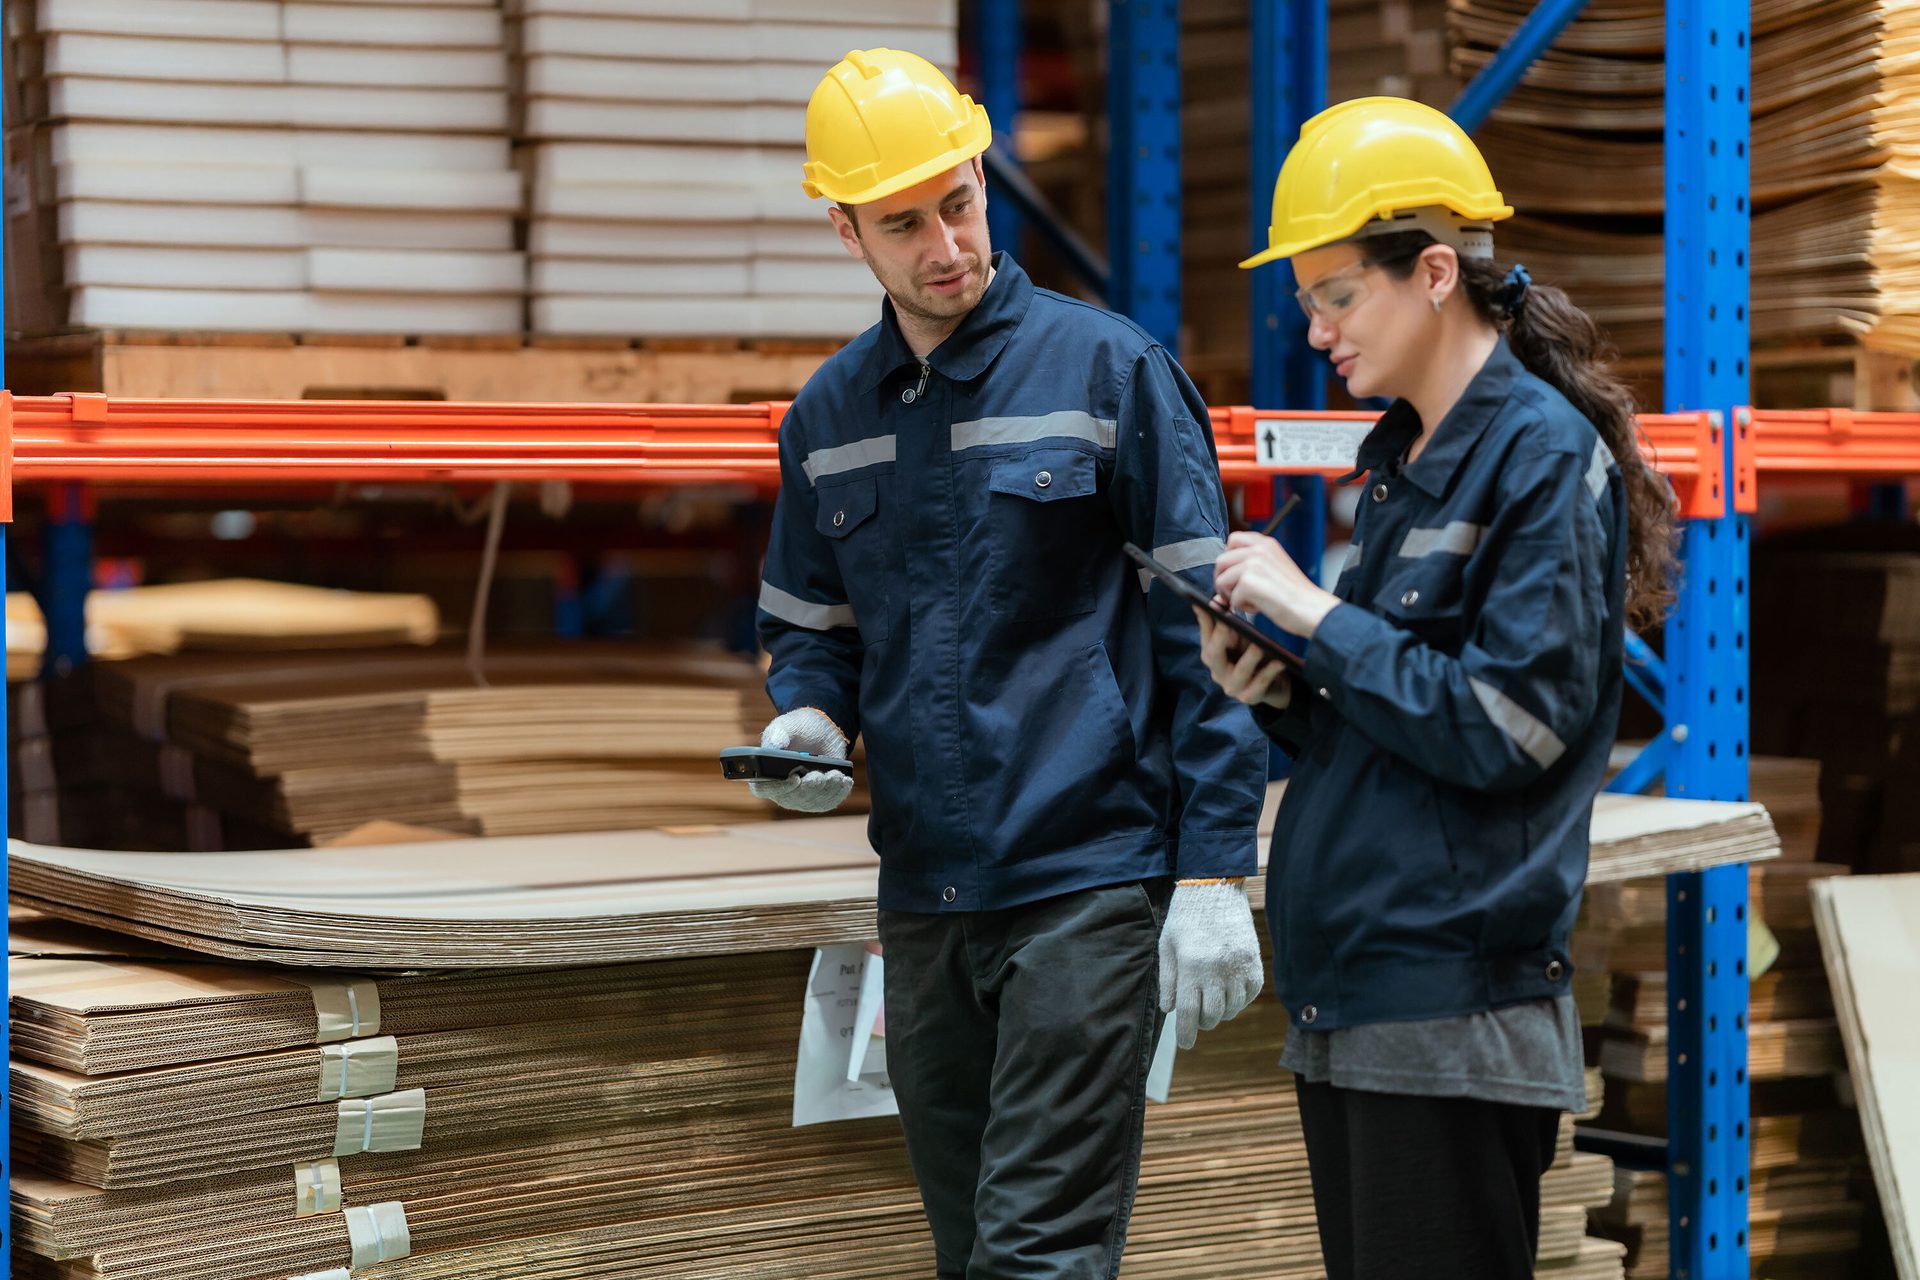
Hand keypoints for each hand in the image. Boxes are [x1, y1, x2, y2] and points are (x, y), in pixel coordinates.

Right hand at [749, 707, 853, 813]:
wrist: (821, 733)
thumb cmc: (798, 729)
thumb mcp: (787, 725)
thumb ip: (778, 733)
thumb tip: (776, 745)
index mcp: (765, 773)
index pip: (764, 789)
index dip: (778, 788)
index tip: (794, 778)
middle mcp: (780, 790)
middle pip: (792, 799)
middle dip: (809, 788)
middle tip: (820, 775)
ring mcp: (799, 797)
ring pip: (811, 802)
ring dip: (825, 790)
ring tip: (836, 775)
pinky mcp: (817, 799)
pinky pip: (826, 803)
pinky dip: (837, 793)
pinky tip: (844, 781)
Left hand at [1159, 880, 1264, 1048]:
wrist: (1216, 886)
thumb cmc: (1186, 915)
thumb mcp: (1167, 945)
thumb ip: (1168, 979)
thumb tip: (1170, 1009)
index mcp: (1191, 965)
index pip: (1188, 1011)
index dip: (1186, 1033)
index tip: (1185, 1043)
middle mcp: (1217, 968)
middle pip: (1212, 1014)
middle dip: (1202, 1022)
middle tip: (1197, 1016)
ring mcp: (1239, 965)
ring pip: (1233, 1008)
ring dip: (1221, 1012)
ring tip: (1212, 1003)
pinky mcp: (1255, 961)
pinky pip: (1250, 994)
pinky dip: (1240, 1000)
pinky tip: (1230, 994)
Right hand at [1194, 608, 1290, 709]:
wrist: (1273, 685)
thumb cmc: (1253, 657)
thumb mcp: (1240, 638)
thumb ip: (1227, 623)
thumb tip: (1215, 598)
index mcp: (1213, 654)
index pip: (1204, 634)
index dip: (1206, 619)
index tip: (1213, 602)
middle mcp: (1217, 671)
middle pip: (1212, 655)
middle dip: (1220, 637)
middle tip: (1227, 622)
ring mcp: (1232, 686)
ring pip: (1238, 672)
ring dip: (1248, 658)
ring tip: (1258, 646)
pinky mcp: (1249, 697)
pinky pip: (1259, 684)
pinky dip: (1269, 672)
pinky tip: (1279, 661)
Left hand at [1214, 532, 1339, 637]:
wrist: (1313, 609)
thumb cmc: (1297, 594)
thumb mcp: (1275, 567)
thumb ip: (1253, 564)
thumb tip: (1223, 575)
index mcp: (1266, 544)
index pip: (1233, 539)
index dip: (1228, 560)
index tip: (1234, 574)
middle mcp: (1259, 549)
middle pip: (1221, 561)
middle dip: (1223, 580)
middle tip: (1236, 594)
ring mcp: (1253, 564)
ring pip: (1221, 580)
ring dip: (1231, 595)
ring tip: (1252, 601)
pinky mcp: (1249, 582)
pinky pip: (1231, 598)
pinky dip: (1242, 607)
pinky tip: (1261, 607)